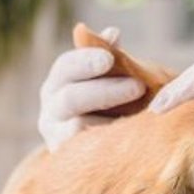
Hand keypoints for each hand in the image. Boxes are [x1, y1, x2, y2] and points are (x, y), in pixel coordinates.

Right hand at [37, 26, 145, 150]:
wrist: (117, 146)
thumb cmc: (119, 102)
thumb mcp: (117, 77)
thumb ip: (113, 57)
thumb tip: (112, 34)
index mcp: (59, 82)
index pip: (65, 67)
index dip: (86, 60)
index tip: (109, 59)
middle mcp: (51, 109)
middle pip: (70, 97)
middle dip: (105, 91)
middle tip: (138, 87)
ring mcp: (56, 137)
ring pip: (79, 126)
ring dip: (113, 119)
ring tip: (142, 114)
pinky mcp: (69, 160)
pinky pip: (89, 151)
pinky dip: (111, 142)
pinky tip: (133, 135)